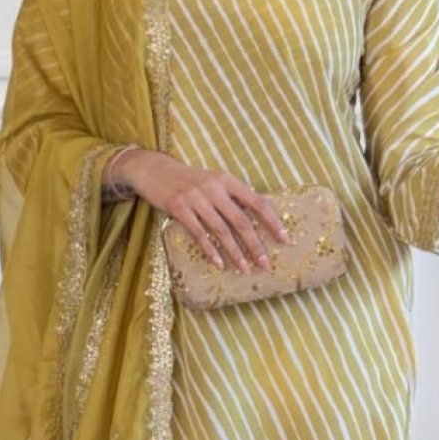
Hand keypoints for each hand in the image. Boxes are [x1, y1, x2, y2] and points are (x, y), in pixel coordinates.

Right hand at [117, 149, 291, 272]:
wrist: (153, 169)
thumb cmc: (188, 179)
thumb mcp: (213, 181)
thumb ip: (233, 197)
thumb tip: (260, 217)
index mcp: (227, 180)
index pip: (257, 202)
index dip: (273, 221)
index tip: (285, 239)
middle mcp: (214, 188)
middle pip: (241, 221)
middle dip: (255, 245)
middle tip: (265, 264)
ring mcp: (196, 198)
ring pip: (221, 231)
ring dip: (235, 252)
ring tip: (244, 269)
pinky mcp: (179, 208)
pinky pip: (198, 234)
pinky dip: (210, 251)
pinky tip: (219, 264)